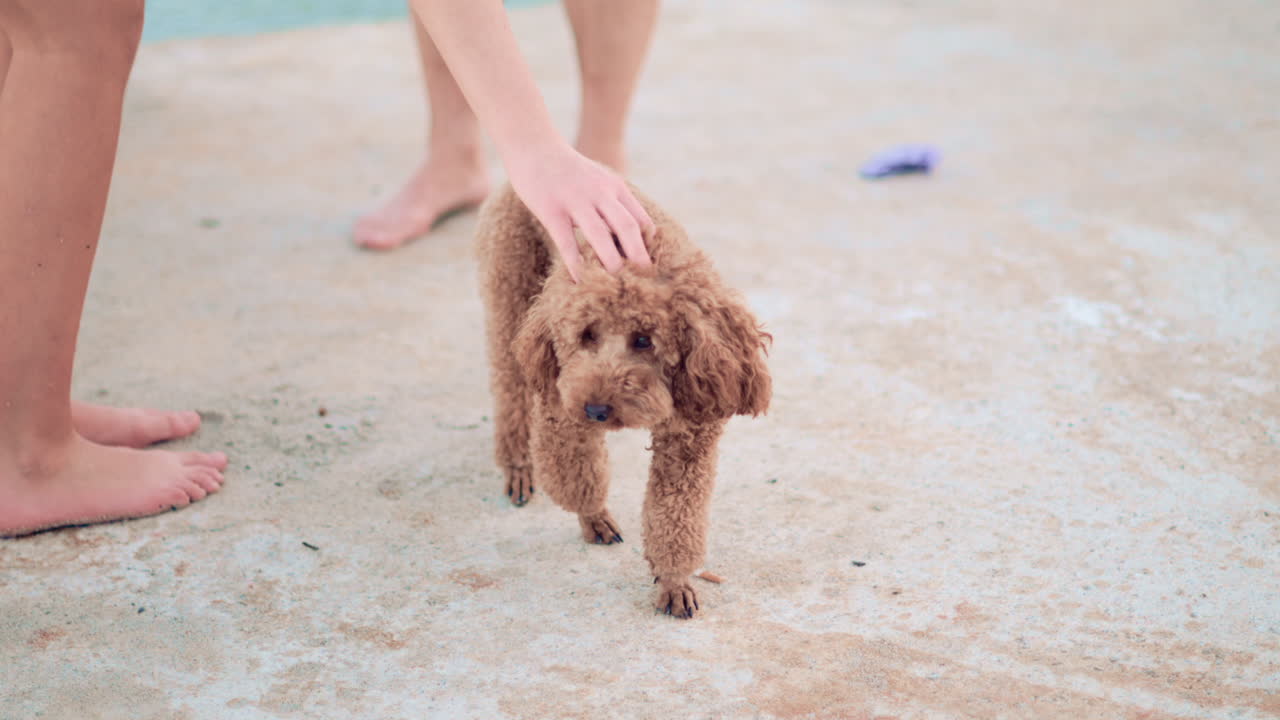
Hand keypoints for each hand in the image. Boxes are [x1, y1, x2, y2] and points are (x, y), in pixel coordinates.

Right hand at [506, 141, 654, 281]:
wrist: (534, 146)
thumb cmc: (567, 170)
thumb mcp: (598, 180)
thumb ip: (612, 204)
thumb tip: (624, 238)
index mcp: (615, 188)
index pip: (641, 219)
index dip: (648, 245)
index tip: (650, 266)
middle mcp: (600, 193)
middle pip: (627, 228)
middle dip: (638, 256)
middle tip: (644, 280)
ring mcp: (575, 201)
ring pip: (600, 236)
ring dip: (611, 262)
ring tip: (616, 284)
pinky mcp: (552, 209)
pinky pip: (566, 241)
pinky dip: (575, 263)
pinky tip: (578, 280)